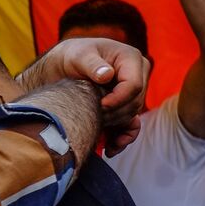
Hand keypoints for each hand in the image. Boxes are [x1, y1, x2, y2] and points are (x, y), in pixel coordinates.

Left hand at [29, 37, 151, 151]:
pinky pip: (132, 127)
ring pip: (131, 116)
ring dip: (112, 124)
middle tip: (91, 116)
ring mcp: (134, 92)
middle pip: (134, 103)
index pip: (134, 85)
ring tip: (92, 125)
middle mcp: (138, 75)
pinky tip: (110, 150)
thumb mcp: (78, 55)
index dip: (118, 99)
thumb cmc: (72, 56)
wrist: (66, 67)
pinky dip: (122, 139)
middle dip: (113, 113)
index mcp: (131, 59)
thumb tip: (107, 75)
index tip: (99, 106)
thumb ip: (92, 64)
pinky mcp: (127, 107)